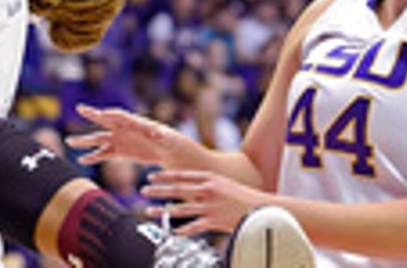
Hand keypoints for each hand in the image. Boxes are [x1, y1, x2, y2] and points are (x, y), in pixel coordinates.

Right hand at [65, 105, 183, 166]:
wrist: (165, 150)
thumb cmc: (168, 140)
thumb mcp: (166, 137)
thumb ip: (159, 135)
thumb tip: (156, 132)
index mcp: (134, 122)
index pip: (121, 116)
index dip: (112, 114)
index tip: (102, 113)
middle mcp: (123, 129)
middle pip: (105, 120)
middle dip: (92, 114)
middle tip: (80, 108)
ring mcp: (118, 140)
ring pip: (98, 139)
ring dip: (84, 141)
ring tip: (69, 142)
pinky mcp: (118, 151)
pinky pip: (102, 154)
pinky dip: (92, 157)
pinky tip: (81, 159)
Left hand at [140, 170, 267, 235]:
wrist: (264, 208)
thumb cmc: (243, 196)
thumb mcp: (224, 183)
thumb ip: (207, 183)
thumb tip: (190, 183)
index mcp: (210, 177)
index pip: (181, 175)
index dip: (164, 176)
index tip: (151, 177)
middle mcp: (208, 189)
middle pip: (177, 189)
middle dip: (158, 190)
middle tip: (143, 191)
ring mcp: (211, 205)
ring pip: (181, 208)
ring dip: (163, 211)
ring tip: (149, 211)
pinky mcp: (215, 220)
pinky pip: (194, 226)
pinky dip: (183, 230)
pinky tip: (173, 232)